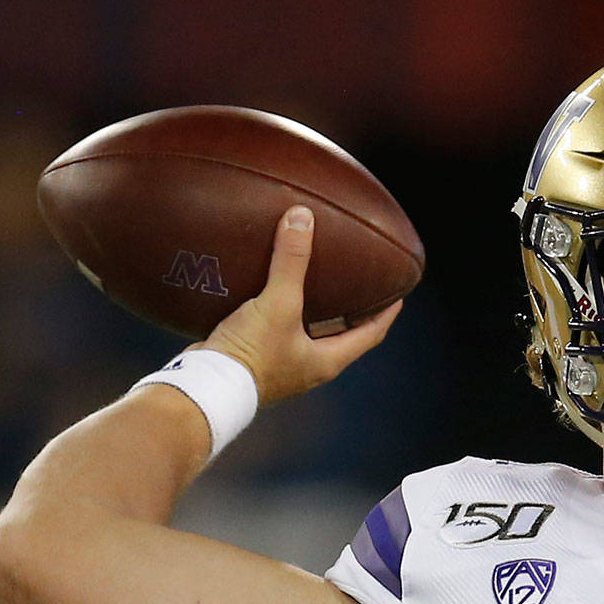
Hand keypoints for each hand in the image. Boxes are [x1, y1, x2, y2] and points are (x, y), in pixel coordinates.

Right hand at [202, 205, 403, 404]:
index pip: (371, 334)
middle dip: (350, 310)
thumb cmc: (252, 354)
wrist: (206, 385)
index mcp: (327, 361)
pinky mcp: (256, 360)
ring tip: (315, 281)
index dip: (386, 313)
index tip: (398, 294)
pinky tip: (270, 291)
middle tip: (357, 283)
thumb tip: (302, 218)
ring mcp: (282, 366)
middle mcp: (308, 367)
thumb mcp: (278, 303)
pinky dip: (280, 311)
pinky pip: (276, 331)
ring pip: (307, 333)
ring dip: (314, 310)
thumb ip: (291, 262)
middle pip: (341, 335)